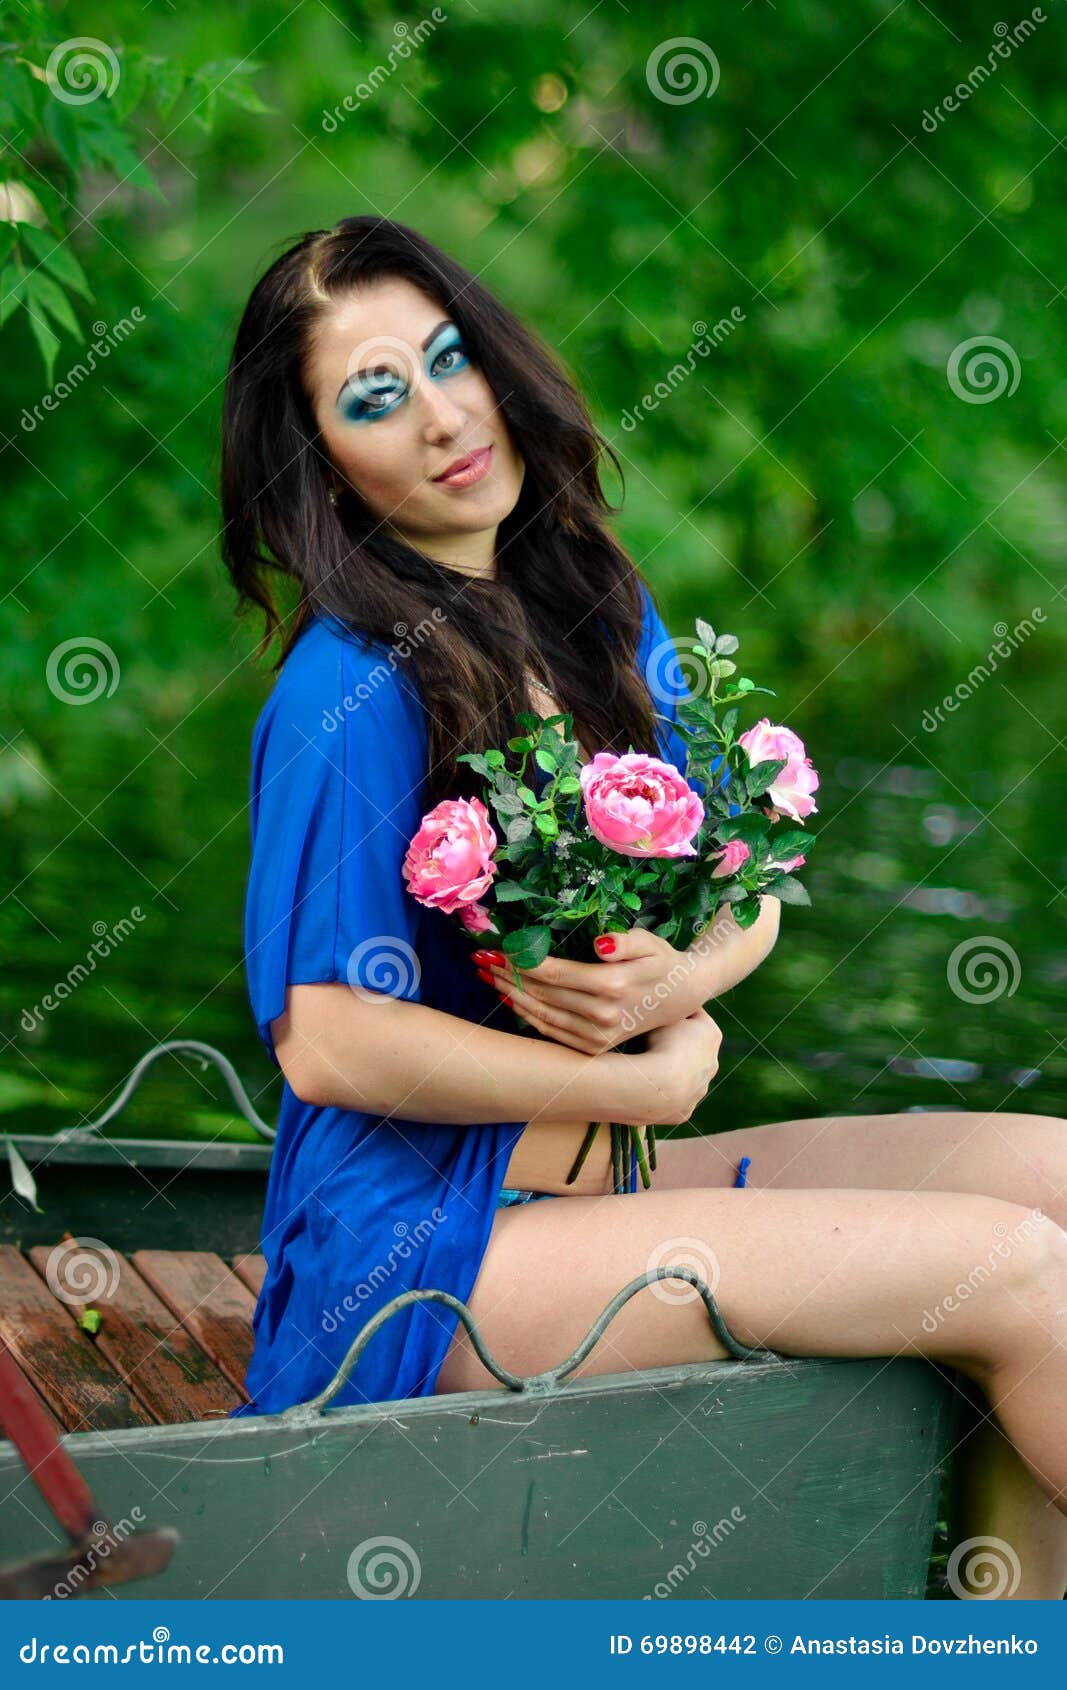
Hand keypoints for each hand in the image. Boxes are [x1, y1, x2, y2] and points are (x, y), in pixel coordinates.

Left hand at [474, 928, 707, 1056]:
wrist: (680, 997)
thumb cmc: (660, 962)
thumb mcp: (648, 943)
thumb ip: (625, 942)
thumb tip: (600, 945)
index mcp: (613, 986)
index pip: (554, 973)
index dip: (522, 961)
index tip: (497, 948)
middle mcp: (602, 1015)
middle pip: (543, 993)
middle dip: (508, 975)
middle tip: (481, 959)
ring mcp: (597, 1036)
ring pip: (542, 1015)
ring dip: (510, 995)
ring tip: (486, 976)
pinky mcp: (594, 1047)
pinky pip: (552, 1032)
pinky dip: (527, 1016)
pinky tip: (510, 999)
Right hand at [638, 1007, 723, 1125]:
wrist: (656, 1087)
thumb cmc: (658, 1044)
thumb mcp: (661, 1014)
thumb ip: (663, 1008)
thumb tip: (655, 1002)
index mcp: (711, 1034)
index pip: (691, 1015)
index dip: (671, 1012)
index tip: (654, 1014)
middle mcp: (712, 1063)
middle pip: (689, 1047)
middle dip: (672, 1043)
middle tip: (646, 1040)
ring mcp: (699, 1090)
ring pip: (683, 1075)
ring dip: (667, 1070)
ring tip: (643, 1065)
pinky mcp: (684, 1111)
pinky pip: (671, 1098)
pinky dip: (660, 1092)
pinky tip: (644, 1087)